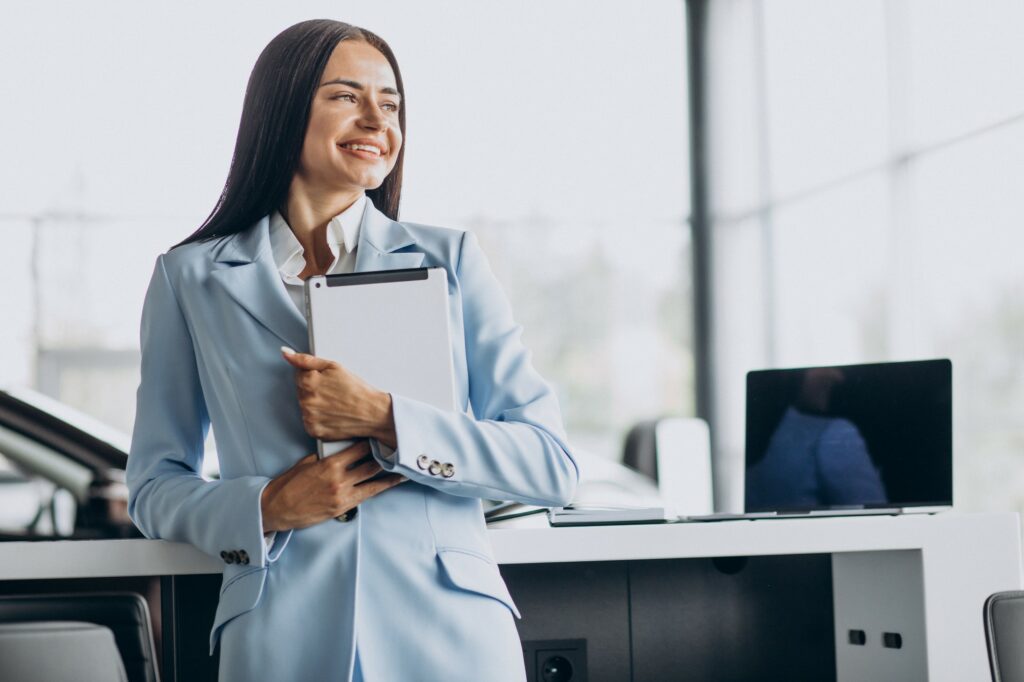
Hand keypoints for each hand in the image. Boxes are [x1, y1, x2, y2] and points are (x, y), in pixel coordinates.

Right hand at [260, 441, 406, 531]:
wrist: (277, 508)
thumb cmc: (288, 484)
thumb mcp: (306, 463)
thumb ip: (326, 457)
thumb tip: (340, 450)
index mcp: (330, 464)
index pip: (359, 449)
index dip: (373, 443)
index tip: (384, 437)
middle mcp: (339, 479)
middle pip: (371, 465)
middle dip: (387, 457)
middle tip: (401, 450)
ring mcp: (342, 495)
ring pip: (374, 483)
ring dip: (390, 476)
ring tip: (406, 470)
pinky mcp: (342, 508)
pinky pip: (365, 496)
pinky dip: (379, 488)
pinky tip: (389, 484)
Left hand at [281, 347, 397, 446]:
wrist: (372, 412)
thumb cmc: (357, 389)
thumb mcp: (334, 367)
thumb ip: (306, 360)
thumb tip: (286, 353)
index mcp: (308, 382)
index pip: (299, 375)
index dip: (314, 376)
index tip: (327, 381)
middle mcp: (306, 400)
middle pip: (301, 391)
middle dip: (314, 390)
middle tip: (333, 393)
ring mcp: (309, 417)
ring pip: (305, 407)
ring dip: (315, 405)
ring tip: (335, 404)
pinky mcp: (314, 431)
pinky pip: (310, 422)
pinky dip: (318, 419)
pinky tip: (332, 414)